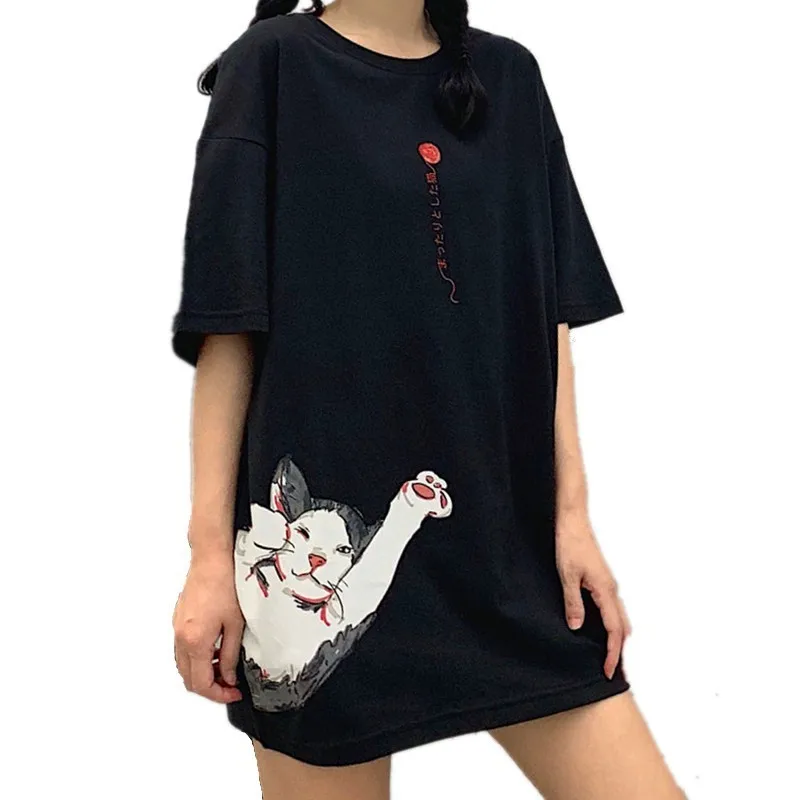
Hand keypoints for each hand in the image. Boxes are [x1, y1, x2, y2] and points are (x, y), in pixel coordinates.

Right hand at [173, 552, 243, 702]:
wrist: (211, 559)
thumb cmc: (225, 585)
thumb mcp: (236, 624)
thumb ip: (230, 655)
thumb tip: (228, 677)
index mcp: (195, 642)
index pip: (201, 684)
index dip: (218, 694)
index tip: (233, 692)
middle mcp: (180, 638)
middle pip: (188, 679)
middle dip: (209, 687)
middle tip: (229, 685)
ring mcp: (176, 628)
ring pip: (183, 665)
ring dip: (201, 672)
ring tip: (224, 668)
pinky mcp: (177, 620)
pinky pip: (182, 649)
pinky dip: (196, 658)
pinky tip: (214, 650)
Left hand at [556, 509, 631, 678]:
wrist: (572, 522)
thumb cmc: (569, 545)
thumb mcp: (567, 575)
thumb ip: (573, 602)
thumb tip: (577, 628)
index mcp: (605, 590)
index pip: (614, 630)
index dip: (612, 653)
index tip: (609, 672)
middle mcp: (611, 589)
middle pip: (622, 628)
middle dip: (618, 650)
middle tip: (611, 670)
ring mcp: (608, 585)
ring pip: (619, 618)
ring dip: (616, 638)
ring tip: (607, 655)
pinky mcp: (602, 580)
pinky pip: (612, 608)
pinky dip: (610, 624)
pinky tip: (599, 628)